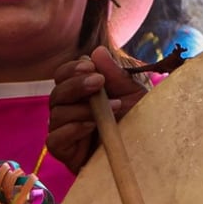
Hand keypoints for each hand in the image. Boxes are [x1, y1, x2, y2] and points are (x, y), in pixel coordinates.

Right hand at [46, 46, 148, 172]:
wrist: (148, 152)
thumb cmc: (140, 119)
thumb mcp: (134, 92)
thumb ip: (116, 74)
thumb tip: (97, 51)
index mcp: (83, 92)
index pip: (63, 76)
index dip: (72, 69)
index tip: (89, 67)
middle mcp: (70, 110)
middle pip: (56, 93)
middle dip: (76, 85)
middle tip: (98, 82)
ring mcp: (66, 131)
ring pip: (56, 114)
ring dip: (82, 108)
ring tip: (112, 108)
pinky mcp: (65, 152)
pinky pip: (54, 139)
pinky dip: (72, 129)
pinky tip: (92, 125)